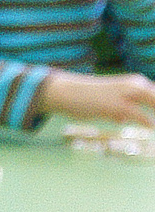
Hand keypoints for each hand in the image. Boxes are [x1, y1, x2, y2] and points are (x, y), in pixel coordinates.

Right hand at [40, 69, 154, 124]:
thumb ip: (120, 110)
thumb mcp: (107, 102)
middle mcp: (136, 85)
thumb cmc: (84, 97)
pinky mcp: (116, 105)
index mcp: (137, 84)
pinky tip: (152, 127)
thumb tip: (125, 118)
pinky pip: (140, 114)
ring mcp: (127, 94)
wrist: (65, 91)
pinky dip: (149, 121)